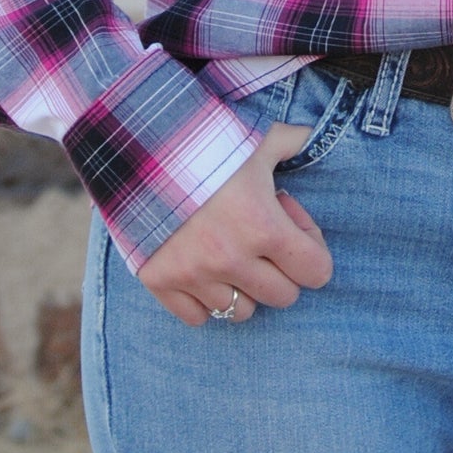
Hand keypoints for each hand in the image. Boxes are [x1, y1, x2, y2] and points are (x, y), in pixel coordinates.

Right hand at [138, 123, 331, 327]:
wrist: (136, 145)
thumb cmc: (205, 140)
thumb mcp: (255, 137)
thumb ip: (291, 140)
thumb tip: (313, 134)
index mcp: (262, 224)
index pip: (317, 272)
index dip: (312, 247)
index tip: (292, 225)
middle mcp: (230, 259)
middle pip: (283, 296)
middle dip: (282, 269)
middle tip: (262, 239)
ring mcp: (193, 274)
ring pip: (241, 311)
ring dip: (243, 287)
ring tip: (231, 253)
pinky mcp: (160, 281)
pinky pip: (197, 318)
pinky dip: (203, 300)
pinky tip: (201, 267)